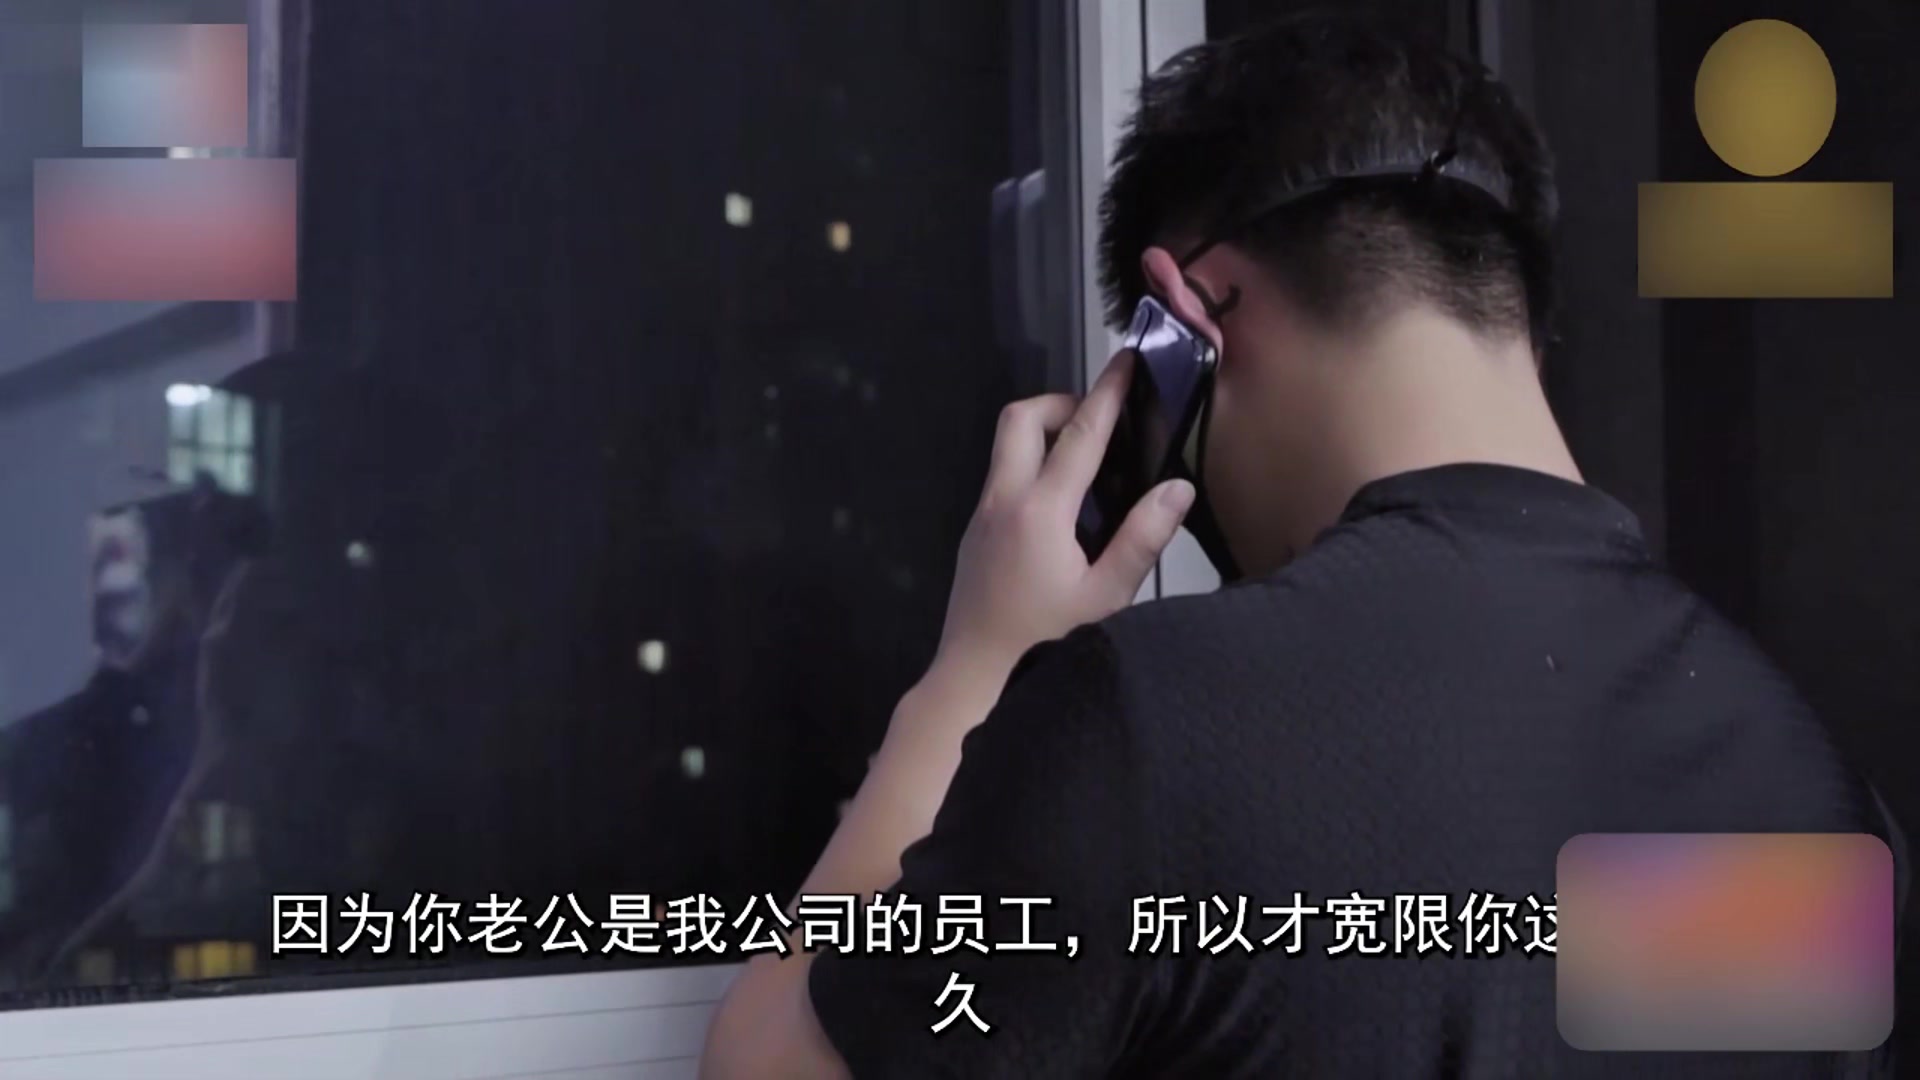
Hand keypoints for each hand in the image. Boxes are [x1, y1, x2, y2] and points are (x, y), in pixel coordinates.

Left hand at [933, 351, 1194, 681]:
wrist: (974, 677)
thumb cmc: (1045, 642)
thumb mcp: (1106, 597)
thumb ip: (1142, 539)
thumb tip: (1177, 487)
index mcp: (1040, 509)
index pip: (1081, 434)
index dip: (1107, 392)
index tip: (1126, 360)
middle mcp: (1004, 498)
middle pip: (1022, 418)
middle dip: (1062, 403)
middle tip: (1100, 422)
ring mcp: (984, 514)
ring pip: (1006, 445)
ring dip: (1045, 434)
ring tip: (1090, 463)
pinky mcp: (976, 532)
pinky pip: (1004, 476)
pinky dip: (1034, 467)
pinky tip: (1065, 506)